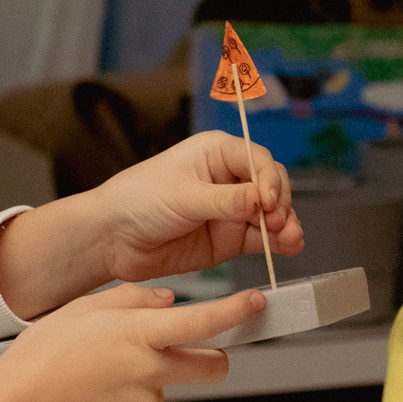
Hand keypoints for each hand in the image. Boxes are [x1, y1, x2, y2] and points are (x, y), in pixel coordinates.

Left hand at [0, 133, 303, 317]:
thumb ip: (226, 200)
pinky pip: (260, 240)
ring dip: (285, 226)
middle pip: (271, 186)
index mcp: (216, 153)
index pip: (258, 160)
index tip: (269, 200)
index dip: (270, 180)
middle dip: (281, 204)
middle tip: (277, 222)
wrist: (112, 239)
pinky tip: (288, 248)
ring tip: (291, 240)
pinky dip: (276, 244)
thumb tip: (262, 199)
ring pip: (271, 215)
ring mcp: (230, 211)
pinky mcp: (228, 240)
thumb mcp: (183, 196)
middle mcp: (228, 179)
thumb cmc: (137, 200)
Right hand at [0, 283, 264, 401]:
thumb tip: (165, 299)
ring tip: (97, 378)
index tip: (256, 304)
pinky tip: (91, 400)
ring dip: (144, 382)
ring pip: (164, 388)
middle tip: (188, 353)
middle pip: (212, 366)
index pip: (205, 321)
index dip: (238, 311)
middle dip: (212, 358)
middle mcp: (149, 370)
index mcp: (139, 333)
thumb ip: (131, 299)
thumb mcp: (81, 309)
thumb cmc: (38, 358)